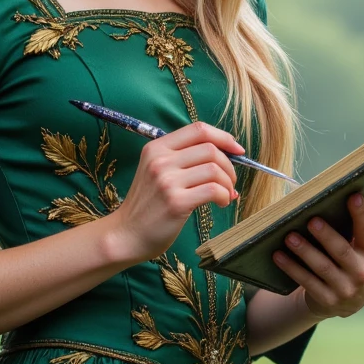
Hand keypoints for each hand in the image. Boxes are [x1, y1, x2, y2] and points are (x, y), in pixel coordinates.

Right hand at [101, 121, 241, 265]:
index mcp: (156, 147)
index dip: (224, 137)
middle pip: (210, 149)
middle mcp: (160, 160)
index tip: (237, 150)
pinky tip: (220, 203)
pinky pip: (213, 190)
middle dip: (229, 165)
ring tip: (225, 194)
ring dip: (227, 183)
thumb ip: (183, 159)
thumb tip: (226, 156)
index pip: (198, 129)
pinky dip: (224, 196)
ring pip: (214, 169)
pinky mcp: (175, 202)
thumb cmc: (147, 205)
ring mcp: (167, 181)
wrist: (126, 234)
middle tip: (230, 182)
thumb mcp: (157, 172)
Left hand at [271, 192, 363, 321]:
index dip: (361, 213)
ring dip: (305, 251)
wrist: (349, 303)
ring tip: (290, 237)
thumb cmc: (349, 264)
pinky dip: (291, 268)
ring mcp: (345, 289)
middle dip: (326, 236)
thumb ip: (348, 231)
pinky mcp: (327, 300)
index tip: (353, 196)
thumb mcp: (358, 251)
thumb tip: (321, 201)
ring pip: (322, 267)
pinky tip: (278, 256)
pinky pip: (307, 281)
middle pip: (342, 250)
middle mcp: (362, 272)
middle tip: (311, 221)